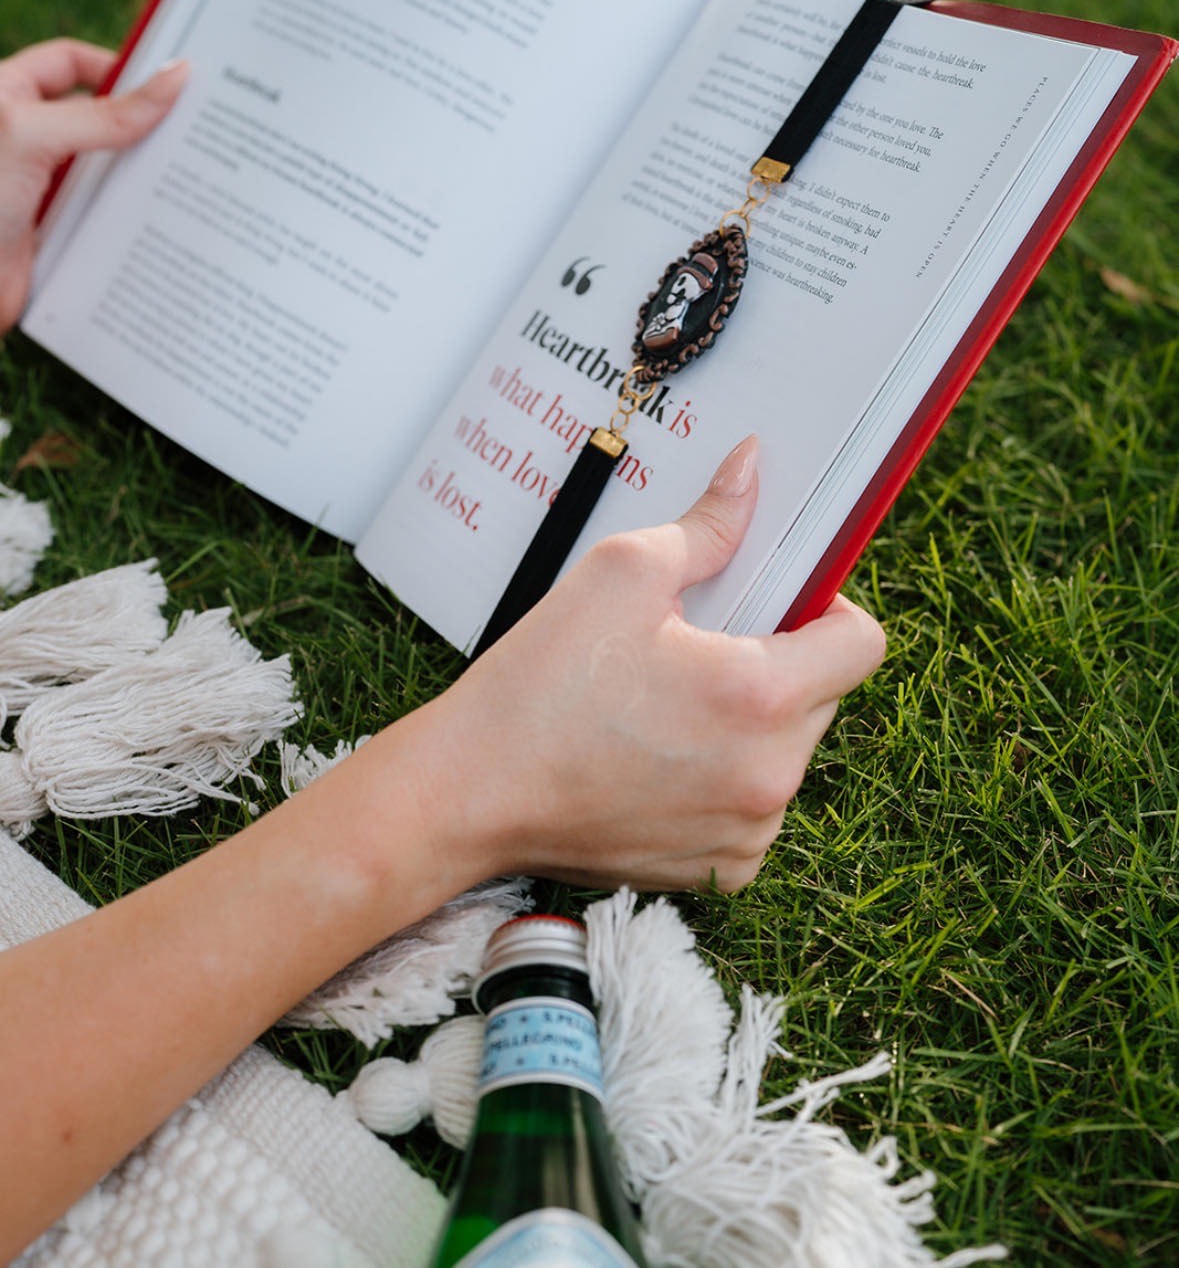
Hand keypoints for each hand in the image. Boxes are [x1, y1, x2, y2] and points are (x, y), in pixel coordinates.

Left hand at [0, 38, 187, 328]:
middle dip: (141, 124)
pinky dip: (132, 218)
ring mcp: (42, 185)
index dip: (116, 67)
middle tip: (194, 129)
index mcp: (8, 96)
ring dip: (141, 175)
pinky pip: (104, 215)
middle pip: (98, 117)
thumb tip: (174, 79)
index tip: (166, 83)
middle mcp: (26, 138)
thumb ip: (105, 114)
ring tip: (191, 176)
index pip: (70, 62)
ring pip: (106, 169)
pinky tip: (164, 220)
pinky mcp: (56, 230)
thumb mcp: (35, 138)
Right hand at [405, 435, 885, 896]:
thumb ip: (709, 525)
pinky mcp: (722, 871)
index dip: (828, 607)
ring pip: (787, 752)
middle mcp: (770, 775)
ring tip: (665, 708)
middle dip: (776, 663)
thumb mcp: (621, 573)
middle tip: (696, 649)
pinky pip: (754, 807)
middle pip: (822, 696)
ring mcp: (749, 832)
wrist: (470, 794)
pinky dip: (722, 780)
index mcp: (760, 695)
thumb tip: (752, 472)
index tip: (780, 601)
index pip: (863, 643)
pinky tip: (656, 759)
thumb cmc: (538, 686)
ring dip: (749, 724)